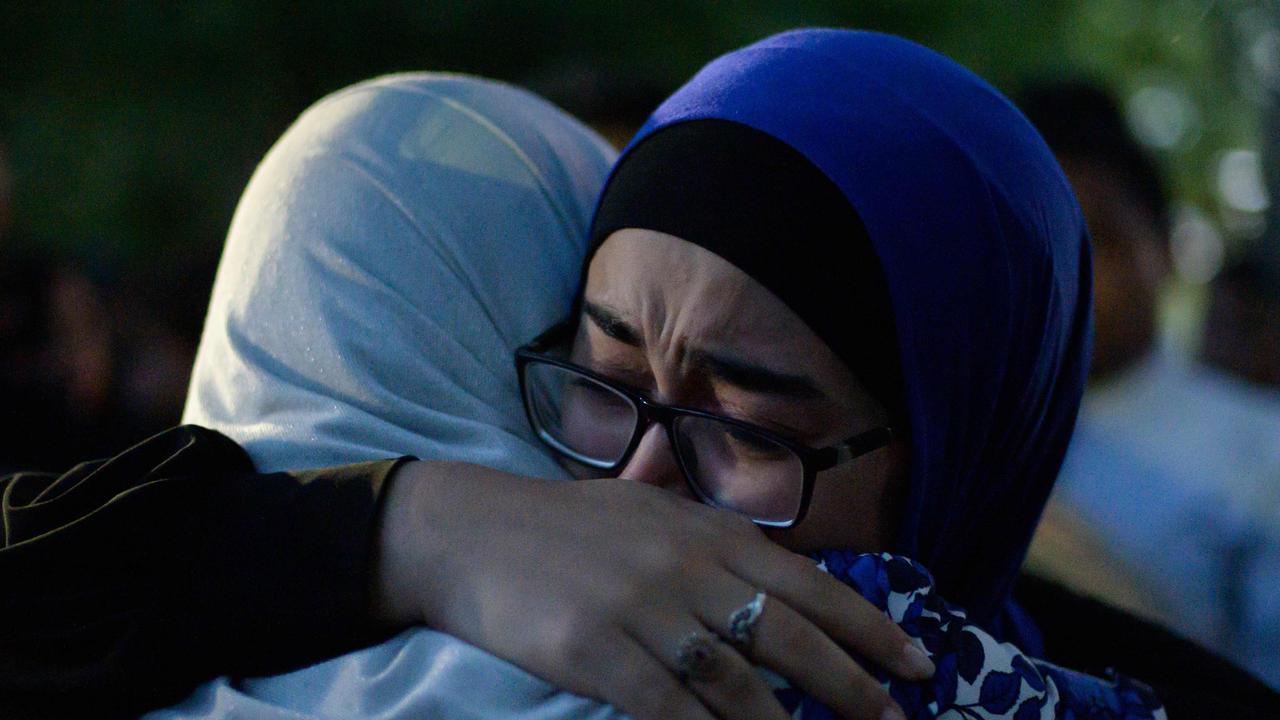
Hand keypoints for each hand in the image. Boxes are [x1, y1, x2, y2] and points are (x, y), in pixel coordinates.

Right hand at [372, 461, 933, 719]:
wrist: (473, 532)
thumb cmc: (565, 523)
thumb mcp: (648, 509)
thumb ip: (712, 536)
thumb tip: (776, 567)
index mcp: (705, 530)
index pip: (808, 585)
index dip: (869, 628)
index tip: (916, 665)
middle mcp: (685, 567)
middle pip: (789, 638)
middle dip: (852, 686)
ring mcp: (642, 611)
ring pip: (738, 685)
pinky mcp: (597, 653)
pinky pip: (670, 709)